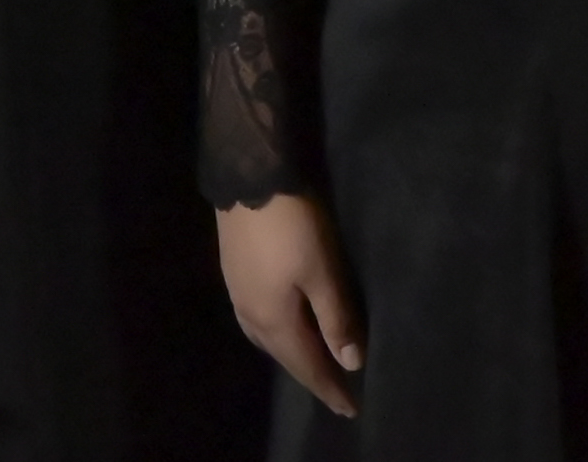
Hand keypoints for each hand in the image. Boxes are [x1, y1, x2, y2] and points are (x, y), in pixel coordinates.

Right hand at [217, 192, 361, 417]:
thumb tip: (350, 361)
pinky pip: (260, 322)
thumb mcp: (322, 270)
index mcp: (274, 321)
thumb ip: (336, 317)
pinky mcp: (235, 275)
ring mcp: (239, 295)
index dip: (330, 387)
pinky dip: (279, 335)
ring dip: (294, 356)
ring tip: (315, 364)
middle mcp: (251, 316)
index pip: (308, 366)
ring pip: (270, 340)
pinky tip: (287, 328)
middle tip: (337, 391)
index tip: (352, 408)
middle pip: (286, 357)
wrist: (248, 178)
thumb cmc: (292, 226)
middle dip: (312, 376)